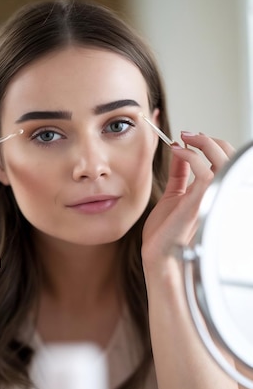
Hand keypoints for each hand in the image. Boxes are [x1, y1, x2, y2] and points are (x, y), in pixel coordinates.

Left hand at [142, 132, 234, 268]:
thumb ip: (180, 173)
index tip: (190, 138)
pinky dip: (192, 156)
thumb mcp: (174, 194)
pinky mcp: (200, 203)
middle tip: (187, 135)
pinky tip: (177, 151)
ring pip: (224, 160)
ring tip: (184, 138)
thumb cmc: (164, 232)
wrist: (157, 253)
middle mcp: (216, 195)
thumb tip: (181, 150)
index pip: (225, 162)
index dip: (212, 145)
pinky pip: (205, 172)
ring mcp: (210, 199)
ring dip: (204, 143)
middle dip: (210, 140)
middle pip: (230, 157)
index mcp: (212, 193)